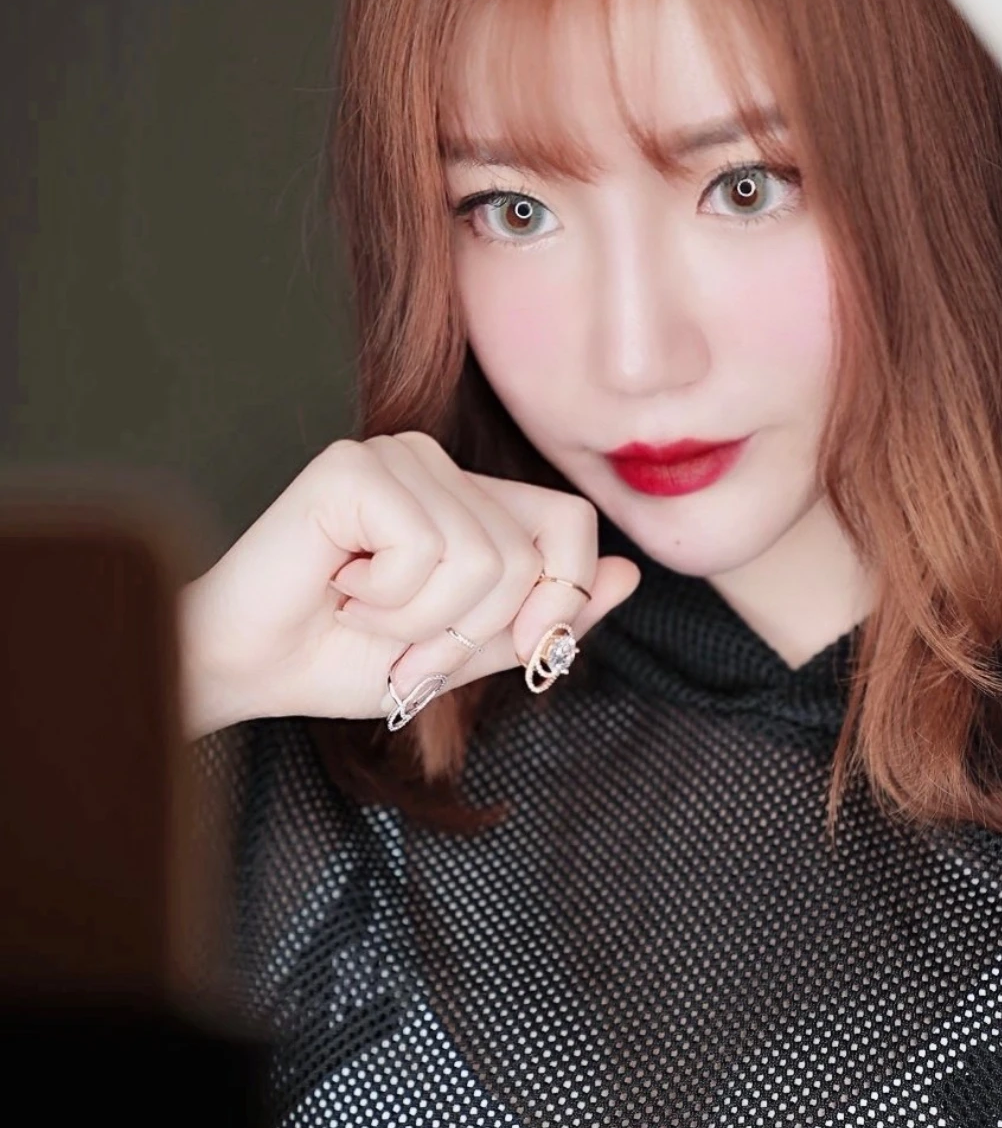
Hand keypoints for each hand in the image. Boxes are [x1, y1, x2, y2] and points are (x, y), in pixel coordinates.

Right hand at [179, 431, 640, 737]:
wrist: (247, 670)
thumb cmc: (340, 658)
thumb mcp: (465, 651)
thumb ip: (543, 618)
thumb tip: (627, 575)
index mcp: (469, 499)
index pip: (571, 524)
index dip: (558, 601)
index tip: (509, 652)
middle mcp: (437, 464)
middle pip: (529, 556)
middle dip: (470, 633)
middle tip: (403, 643)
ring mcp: (397, 457)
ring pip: (483, 560)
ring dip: (423, 622)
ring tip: (365, 614)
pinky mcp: (354, 467)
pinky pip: (427, 549)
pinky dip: (388, 598)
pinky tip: (340, 587)